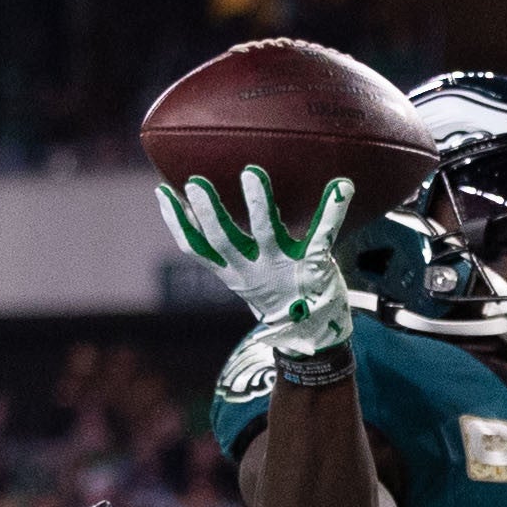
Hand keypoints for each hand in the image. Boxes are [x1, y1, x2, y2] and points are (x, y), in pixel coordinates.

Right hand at [158, 163, 356, 360]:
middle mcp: (253, 269)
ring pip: (267, 234)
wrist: (311, 333)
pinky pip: (323, 234)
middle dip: (209, 212)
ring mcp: (284, 266)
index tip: (162, 191)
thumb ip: (224, 248)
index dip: (177, 222)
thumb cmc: (274, 293)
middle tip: (196, 183)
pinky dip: (333, 210)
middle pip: (224, 240)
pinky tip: (343, 186)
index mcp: (232, 271)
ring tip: (251, 173)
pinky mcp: (315, 264)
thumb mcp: (241, 274)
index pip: (196, 247)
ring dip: (259, 203)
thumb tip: (199, 212)